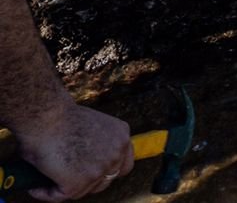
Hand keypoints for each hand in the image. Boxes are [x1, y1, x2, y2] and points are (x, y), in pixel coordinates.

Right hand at [13, 99, 132, 199]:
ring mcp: (99, 170)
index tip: (94, 171)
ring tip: (49, 182)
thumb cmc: (60, 117)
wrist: (47, 117)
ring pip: (85, 190)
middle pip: (107, 179)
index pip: (124, 163)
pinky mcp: (78, 183)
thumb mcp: (93, 126)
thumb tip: (85, 161)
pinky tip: (36, 188)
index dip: (109, 170)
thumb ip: (98, 143)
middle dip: (89, 180)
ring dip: (68, 187)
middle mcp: (116, 153)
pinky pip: (60, 196)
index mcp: (121, 136)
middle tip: (68, 177)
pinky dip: (47, 194)